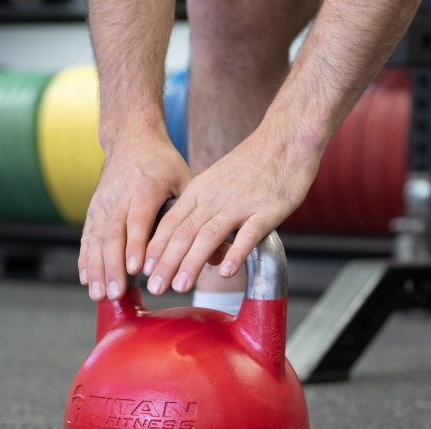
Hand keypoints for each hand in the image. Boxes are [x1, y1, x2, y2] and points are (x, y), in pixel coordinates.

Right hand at [80, 131, 189, 300]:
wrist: (131, 139)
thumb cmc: (163, 164)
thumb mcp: (185, 180)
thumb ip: (197, 216)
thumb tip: (217, 253)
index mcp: (144, 189)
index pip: (138, 222)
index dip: (135, 247)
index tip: (135, 271)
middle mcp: (119, 197)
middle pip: (113, 236)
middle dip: (112, 267)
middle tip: (115, 293)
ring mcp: (103, 204)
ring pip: (96, 240)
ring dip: (96, 270)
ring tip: (97, 295)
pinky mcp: (93, 210)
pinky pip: (87, 237)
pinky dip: (85, 259)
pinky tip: (85, 279)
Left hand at [142, 128, 321, 294]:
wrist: (286, 139)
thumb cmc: (254, 164)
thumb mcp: (219, 182)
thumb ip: (207, 214)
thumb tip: (204, 255)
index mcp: (200, 191)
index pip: (170, 223)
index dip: (155, 249)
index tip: (144, 272)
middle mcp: (215, 198)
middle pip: (183, 232)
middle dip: (166, 263)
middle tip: (155, 287)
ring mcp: (240, 204)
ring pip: (209, 235)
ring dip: (192, 262)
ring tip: (181, 286)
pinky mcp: (266, 210)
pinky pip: (248, 234)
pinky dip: (235, 253)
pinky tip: (226, 272)